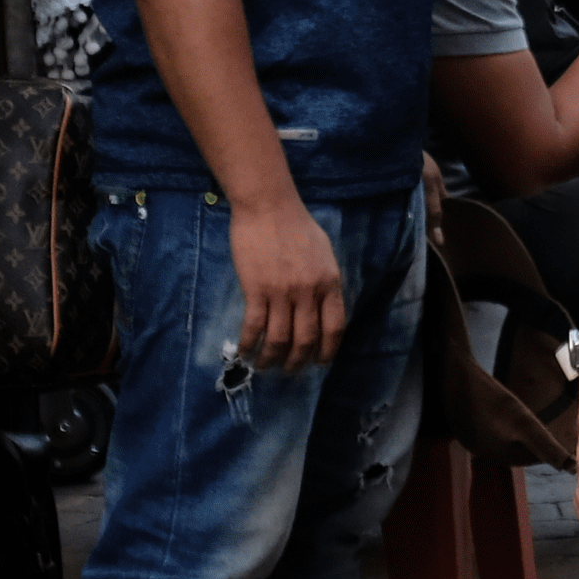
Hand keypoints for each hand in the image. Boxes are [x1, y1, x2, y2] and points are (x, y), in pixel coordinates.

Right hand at [227, 193, 346, 373]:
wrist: (269, 208)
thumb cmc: (297, 226)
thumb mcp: (324, 253)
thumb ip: (324, 281)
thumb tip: (322, 306)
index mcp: (330, 282)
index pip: (334, 327)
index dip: (327, 351)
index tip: (319, 363)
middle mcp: (309, 292)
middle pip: (305, 340)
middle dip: (296, 362)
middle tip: (287, 370)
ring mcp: (283, 293)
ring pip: (278, 340)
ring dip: (270, 359)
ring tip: (264, 365)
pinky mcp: (256, 291)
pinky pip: (254, 327)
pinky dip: (249, 345)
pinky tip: (244, 352)